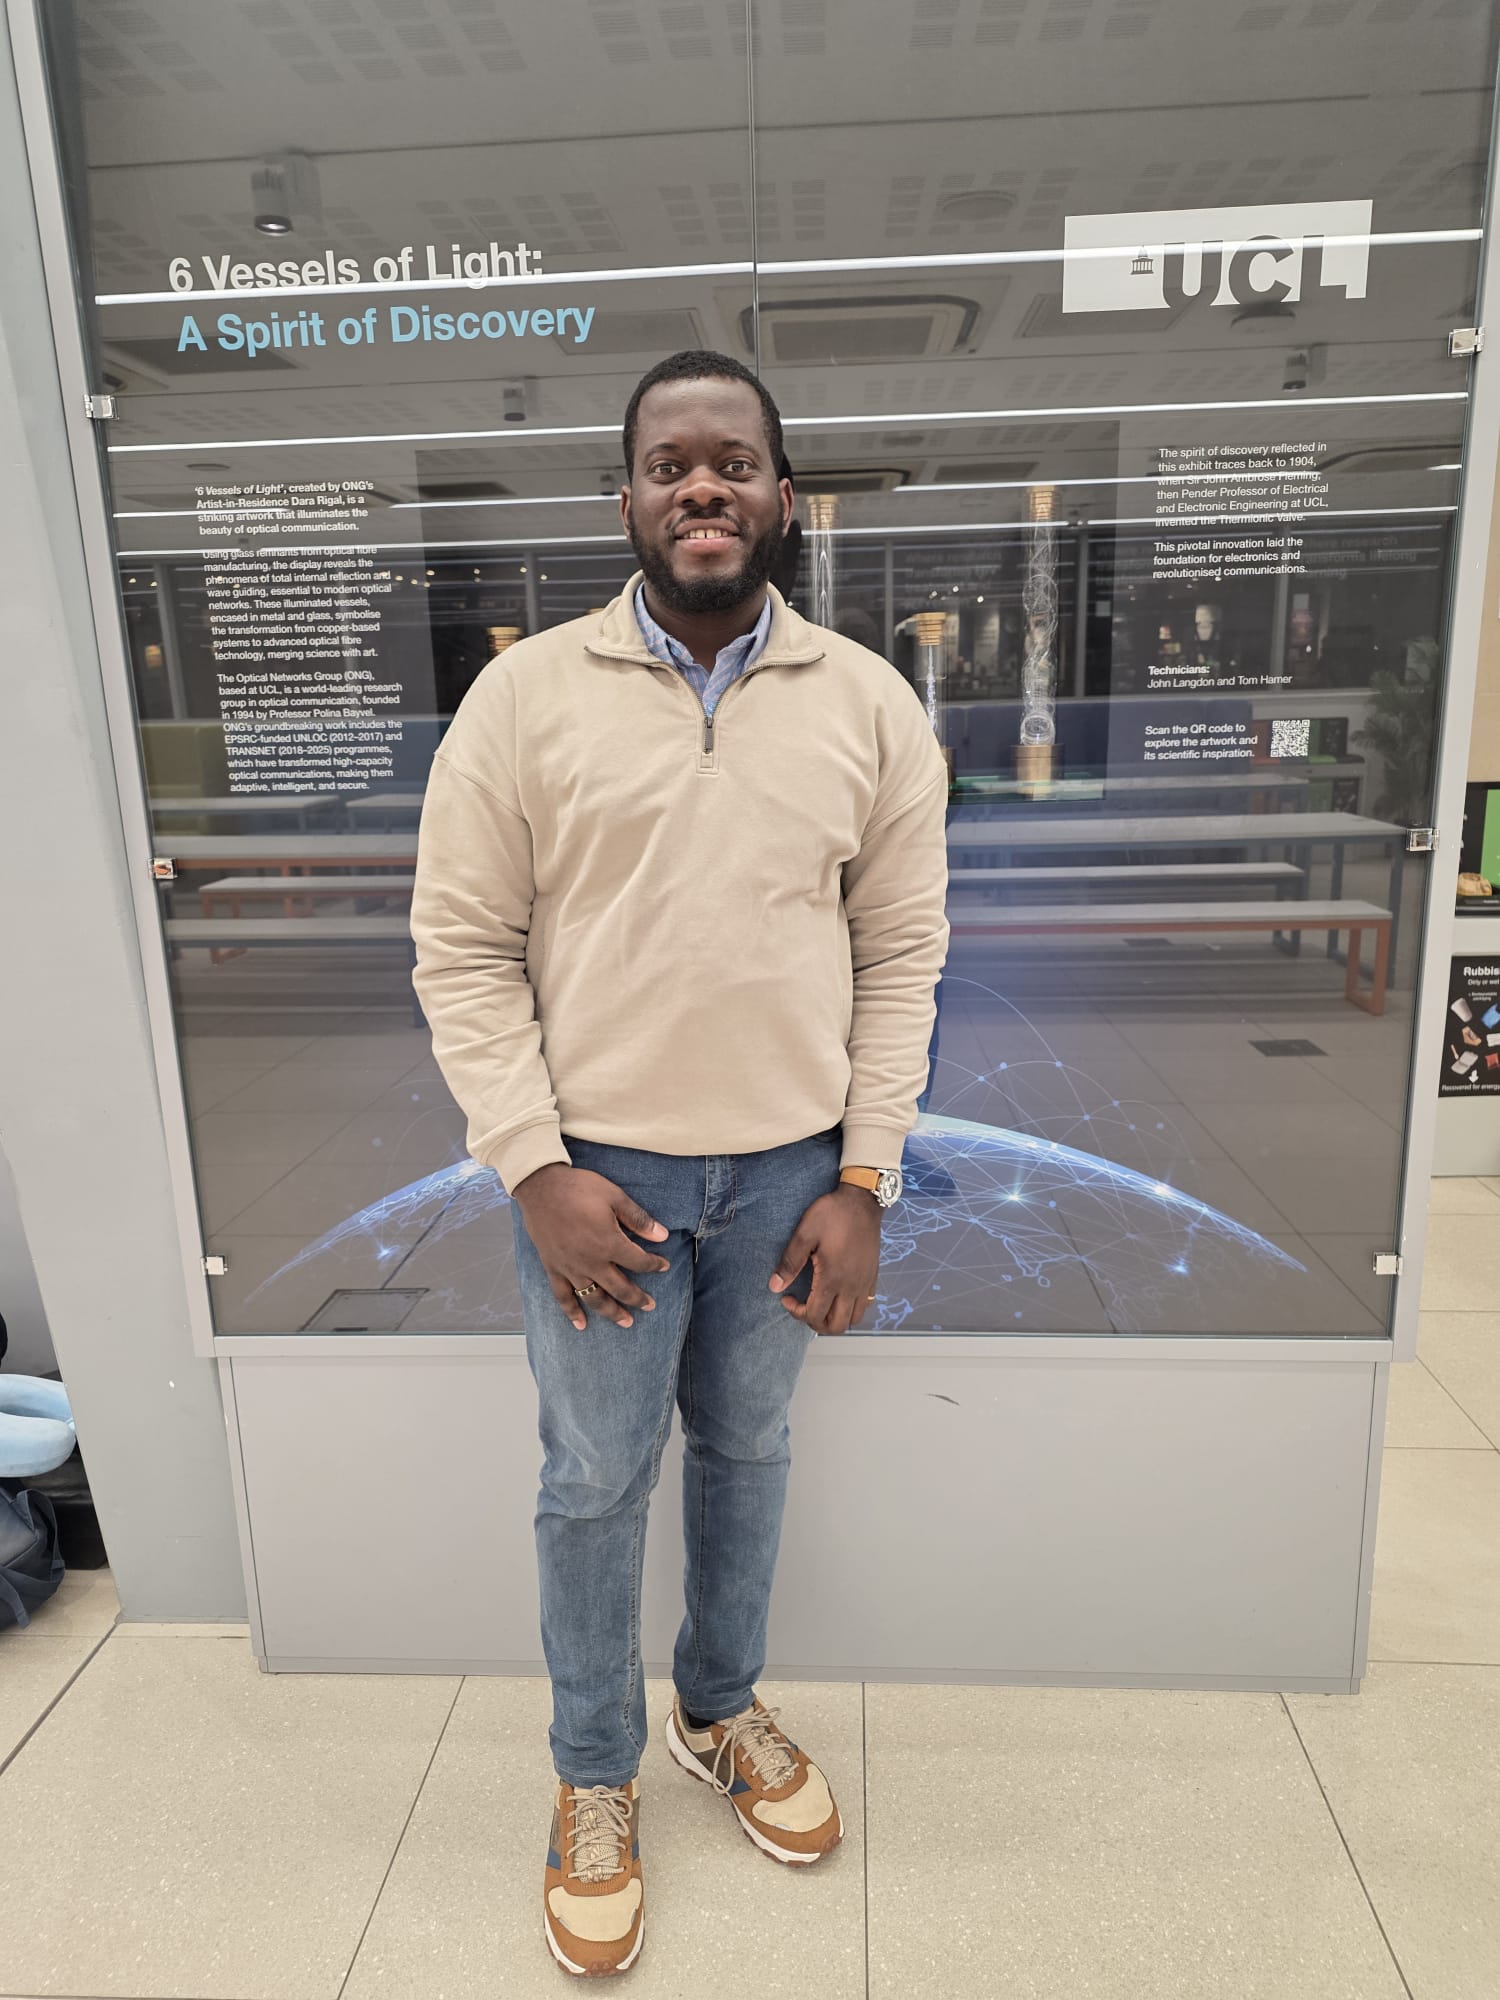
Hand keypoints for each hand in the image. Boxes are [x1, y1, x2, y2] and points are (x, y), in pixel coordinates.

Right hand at [512, 1163, 670, 1329]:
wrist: (541, 1186)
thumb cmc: (579, 1188)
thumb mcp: (615, 1197)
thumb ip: (639, 1219)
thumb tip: (662, 1235)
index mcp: (609, 1243)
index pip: (639, 1262)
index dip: (654, 1265)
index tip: (664, 1266)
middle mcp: (591, 1262)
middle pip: (620, 1288)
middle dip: (637, 1298)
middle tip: (650, 1305)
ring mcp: (570, 1268)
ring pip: (594, 1298)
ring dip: (612, 1312)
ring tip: (626, 1322)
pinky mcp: (553, 1267)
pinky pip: (563, 1296)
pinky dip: (572, 1312)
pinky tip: (581, 1325)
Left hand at [768, 1184, 880, 1335]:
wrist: (863, 1200)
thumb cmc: (833, 1214)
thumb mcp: (805, 1234)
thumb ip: (789, 1262)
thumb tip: (775, 1286)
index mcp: (833, 1279)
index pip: (815, 1316)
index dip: (796, 1313)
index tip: (787, 1297)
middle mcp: (852, 1287)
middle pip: (835, 1326)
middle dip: (815, 1323)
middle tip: (803, 1305)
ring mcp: (865, 1283)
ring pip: (852, 1320)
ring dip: (834, 1318)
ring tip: (820, 1302)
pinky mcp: (873, 1277)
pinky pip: (864, 1306)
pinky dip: (849, 1308)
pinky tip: (838, 1293)